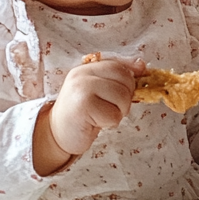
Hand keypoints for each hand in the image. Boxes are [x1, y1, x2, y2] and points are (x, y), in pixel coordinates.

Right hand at [33, 54, 144, 174]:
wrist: (56, 134)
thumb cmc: (81, 113)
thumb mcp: (98, 89)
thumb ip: (117, 75)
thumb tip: (141, 65)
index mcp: (87, 68)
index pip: (119, 66)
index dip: (129, 80)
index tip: (124, 93)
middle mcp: (83, 74)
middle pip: (125, 80)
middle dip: (125, 98)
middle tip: (109, 107)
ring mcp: (81, 88)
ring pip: (122, 97)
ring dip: (118, 112)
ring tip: (102, 115)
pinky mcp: (83, 106)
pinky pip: (114, 114)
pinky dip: (110, 122)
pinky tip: (95, 123)